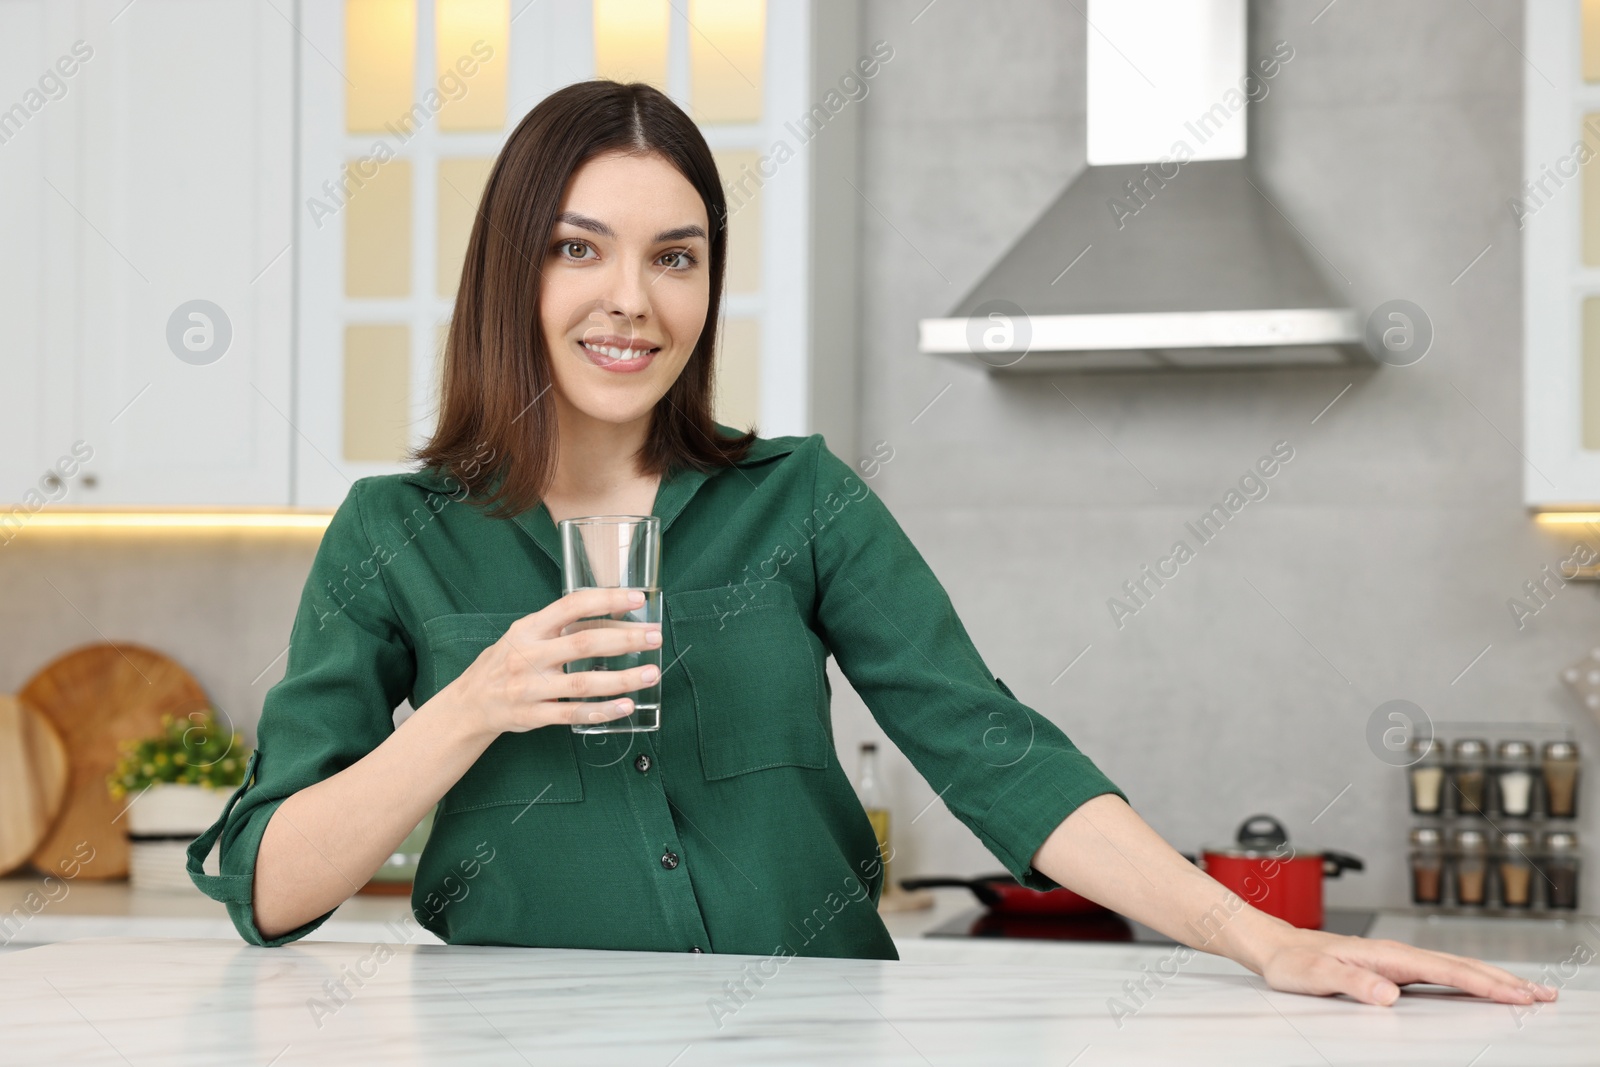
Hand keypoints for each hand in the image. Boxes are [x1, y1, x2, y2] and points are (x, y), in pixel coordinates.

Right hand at [446, 587, 661, 736]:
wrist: (469, 703)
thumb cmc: (506, 662)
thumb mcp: (526, 634)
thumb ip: (563, 625)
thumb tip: (616, 614)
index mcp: (529, 628)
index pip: (571, 606)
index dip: (606, 600)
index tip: (637, 598)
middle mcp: (529, 655)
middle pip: (583, 643)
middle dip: (625, 639)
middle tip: (655, 637)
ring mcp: (530, 687)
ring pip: (583, 683)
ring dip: (622, 679)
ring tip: (651, 673)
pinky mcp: (533, 715)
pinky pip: (573, 714)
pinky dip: (602, 711)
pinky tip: (626, 706)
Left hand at [1255, 926, 1559, 1005]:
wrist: (1275, 947)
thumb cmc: (1292, 962)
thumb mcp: (1317, 976)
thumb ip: (1352, 984)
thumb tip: (1389, 994)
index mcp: (1386, 955)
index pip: (1446, 970)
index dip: (1484, 983)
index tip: (1518, 995)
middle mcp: (1396, 954)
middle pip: (1460, 966)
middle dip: (1503, 980)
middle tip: (1544, 994)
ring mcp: (1396, 960)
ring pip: (1454, 968)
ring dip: (1492, 979)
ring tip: (1527, 991)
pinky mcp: (1391, 968)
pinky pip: (1440, 974)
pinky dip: (1468, 980)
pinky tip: (1480, 987)